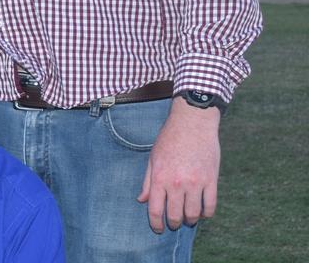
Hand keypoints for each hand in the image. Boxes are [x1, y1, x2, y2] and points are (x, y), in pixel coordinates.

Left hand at [137, 97, 221, 232]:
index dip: (156, 224)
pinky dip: (206, 213)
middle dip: (173, 223)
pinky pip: (210, 205)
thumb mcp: (153, 159)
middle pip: (175, 215)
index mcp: (160, 178)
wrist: (192, 124)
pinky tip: (202, 212)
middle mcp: (177, 184)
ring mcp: (195, 183)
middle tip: (174, 223)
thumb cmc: (169, 140)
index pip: (156, 210)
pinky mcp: (211, 180)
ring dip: (190, 220)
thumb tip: (142, 200)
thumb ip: (148, 182)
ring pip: (193, 214)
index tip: (158, 229)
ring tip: (188, 218)